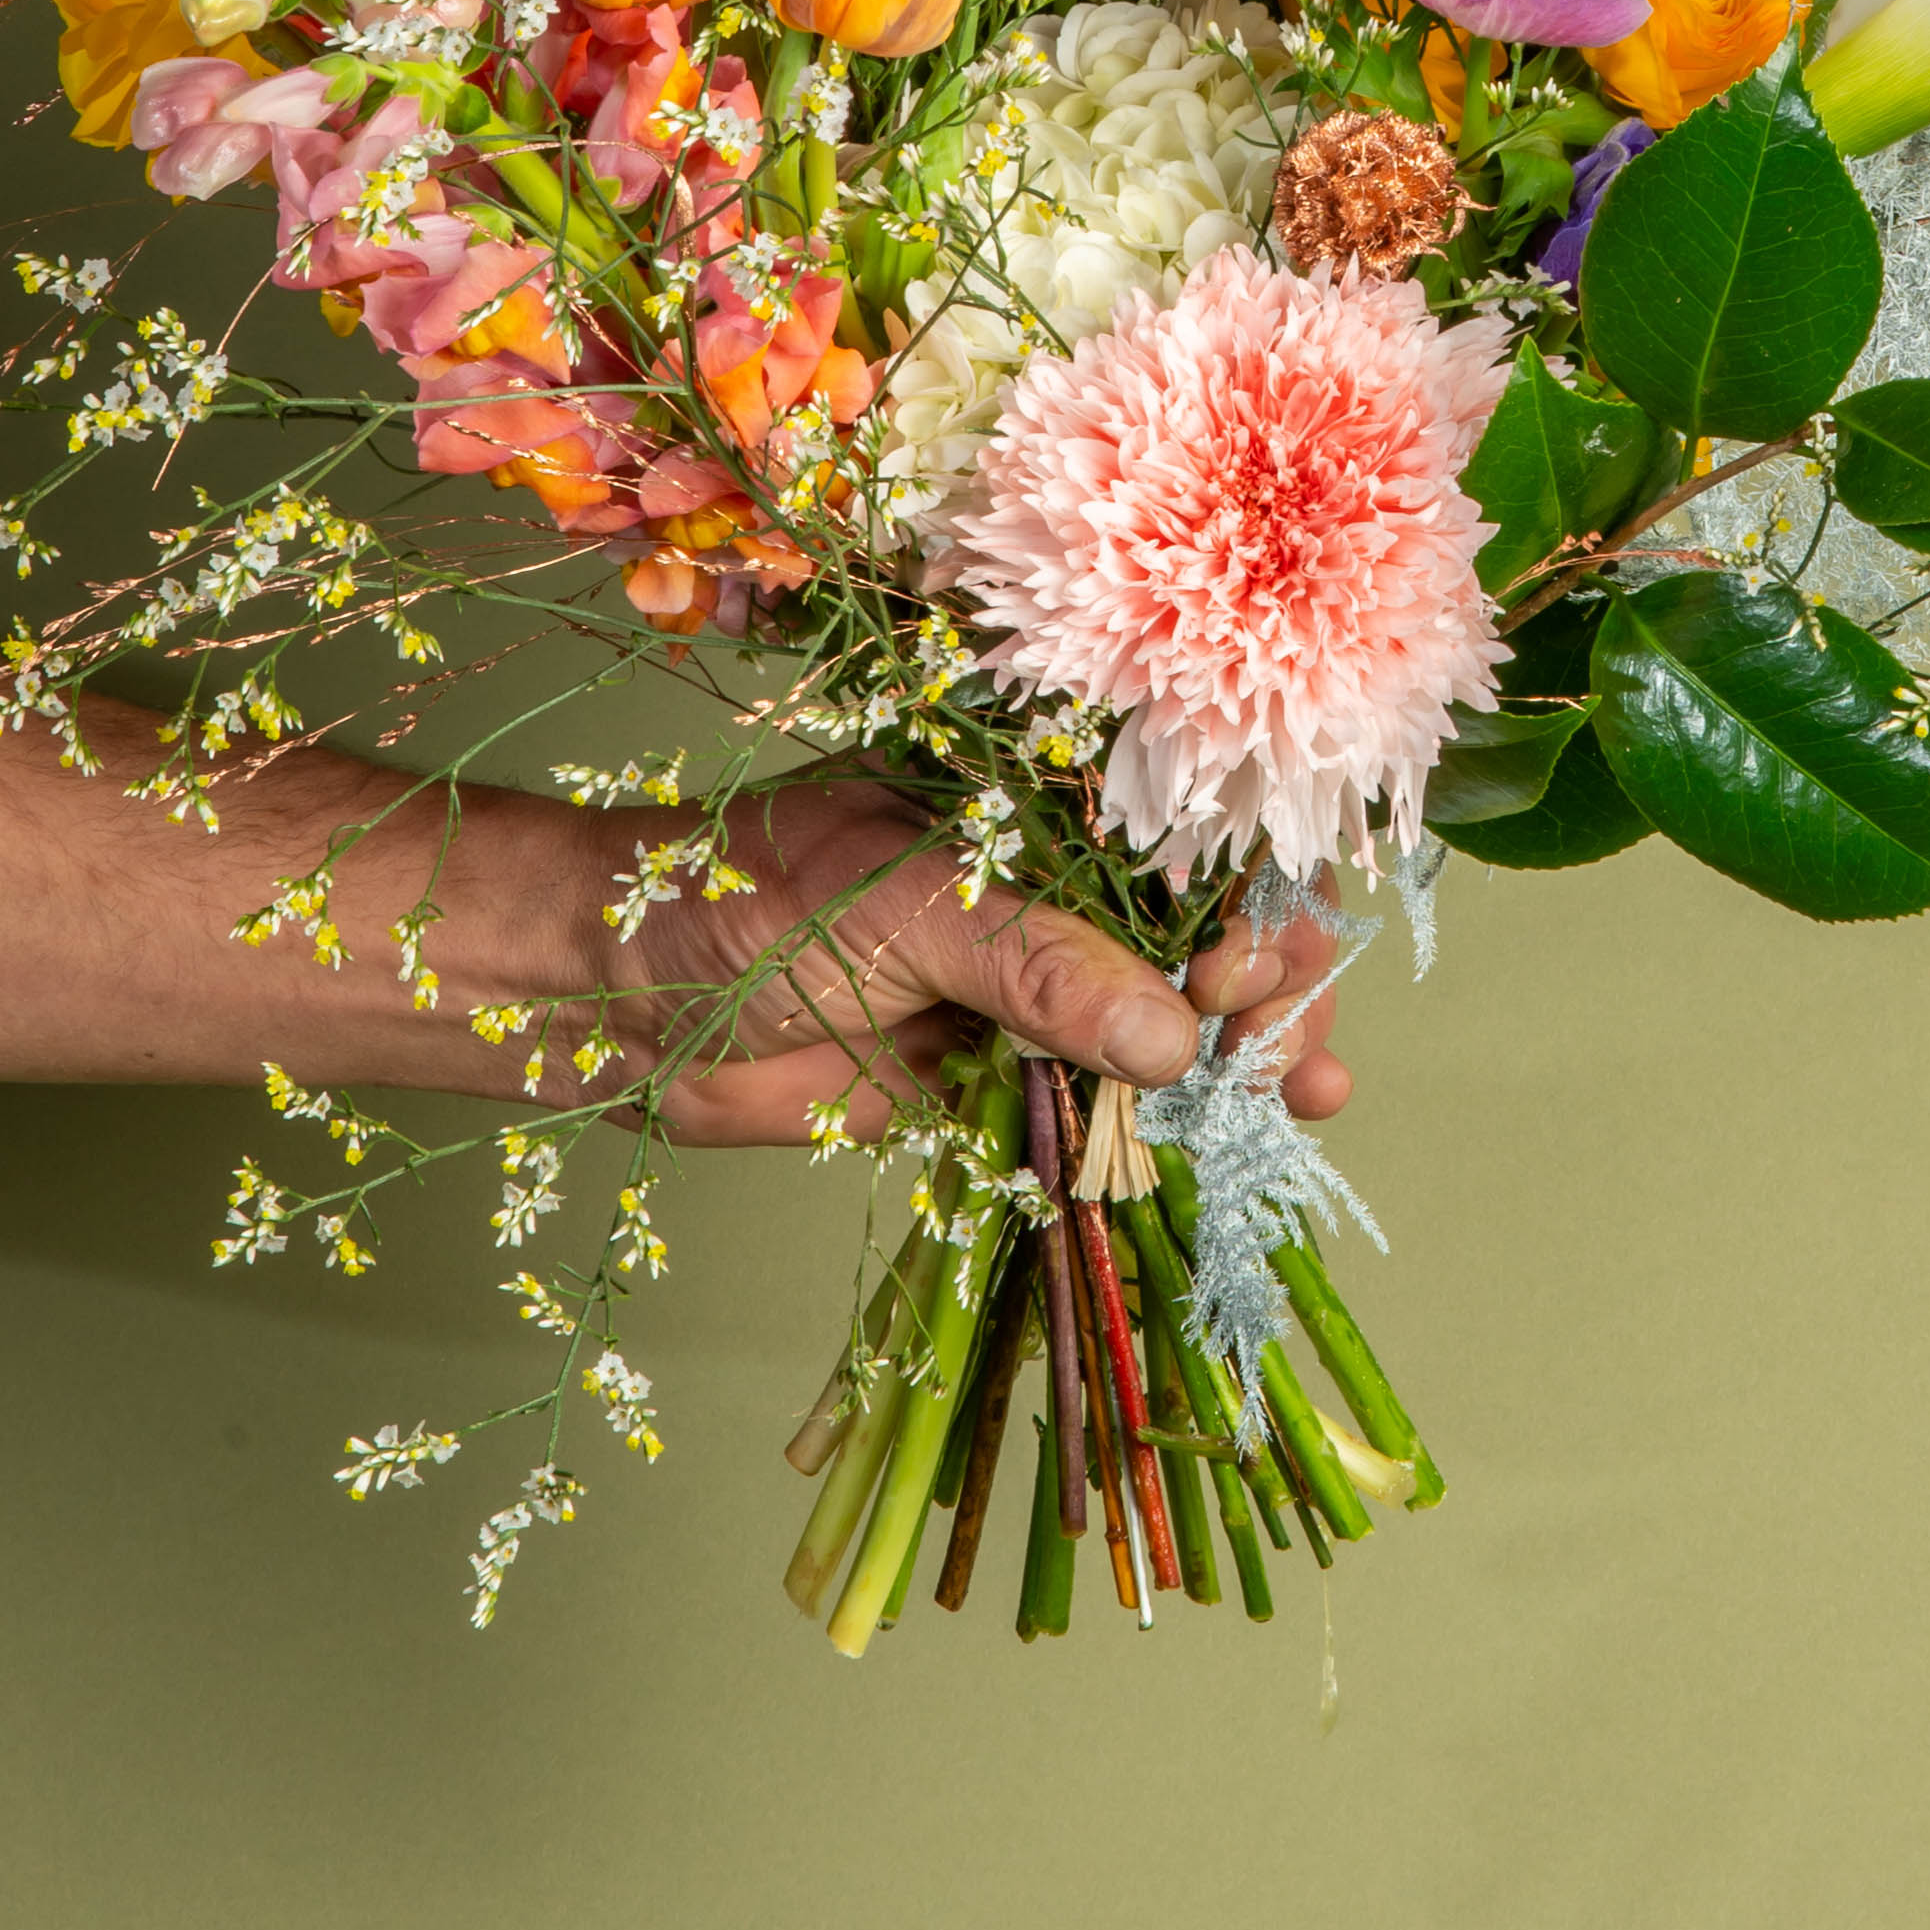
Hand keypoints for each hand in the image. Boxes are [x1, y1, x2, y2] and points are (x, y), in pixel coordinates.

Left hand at [616, 773, 1353, 1153]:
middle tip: (1278, 1048)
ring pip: (1180, 1017)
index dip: (1249, 888)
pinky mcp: (1010, 1069)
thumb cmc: (752, 896)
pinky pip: (1118, 1098)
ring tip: (1300, 1098)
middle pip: (1209, 924)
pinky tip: (1247, 1136)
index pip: (1188, 827)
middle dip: (1270, 984)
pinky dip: (1181, 1121)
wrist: (629, 1000)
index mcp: (1042, 793)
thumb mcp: (908, 905)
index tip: (1258, 959)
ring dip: (1252, 1058)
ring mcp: (1038, 978)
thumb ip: (1041, 967)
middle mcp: (1057, 880)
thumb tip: (1173, 1039)